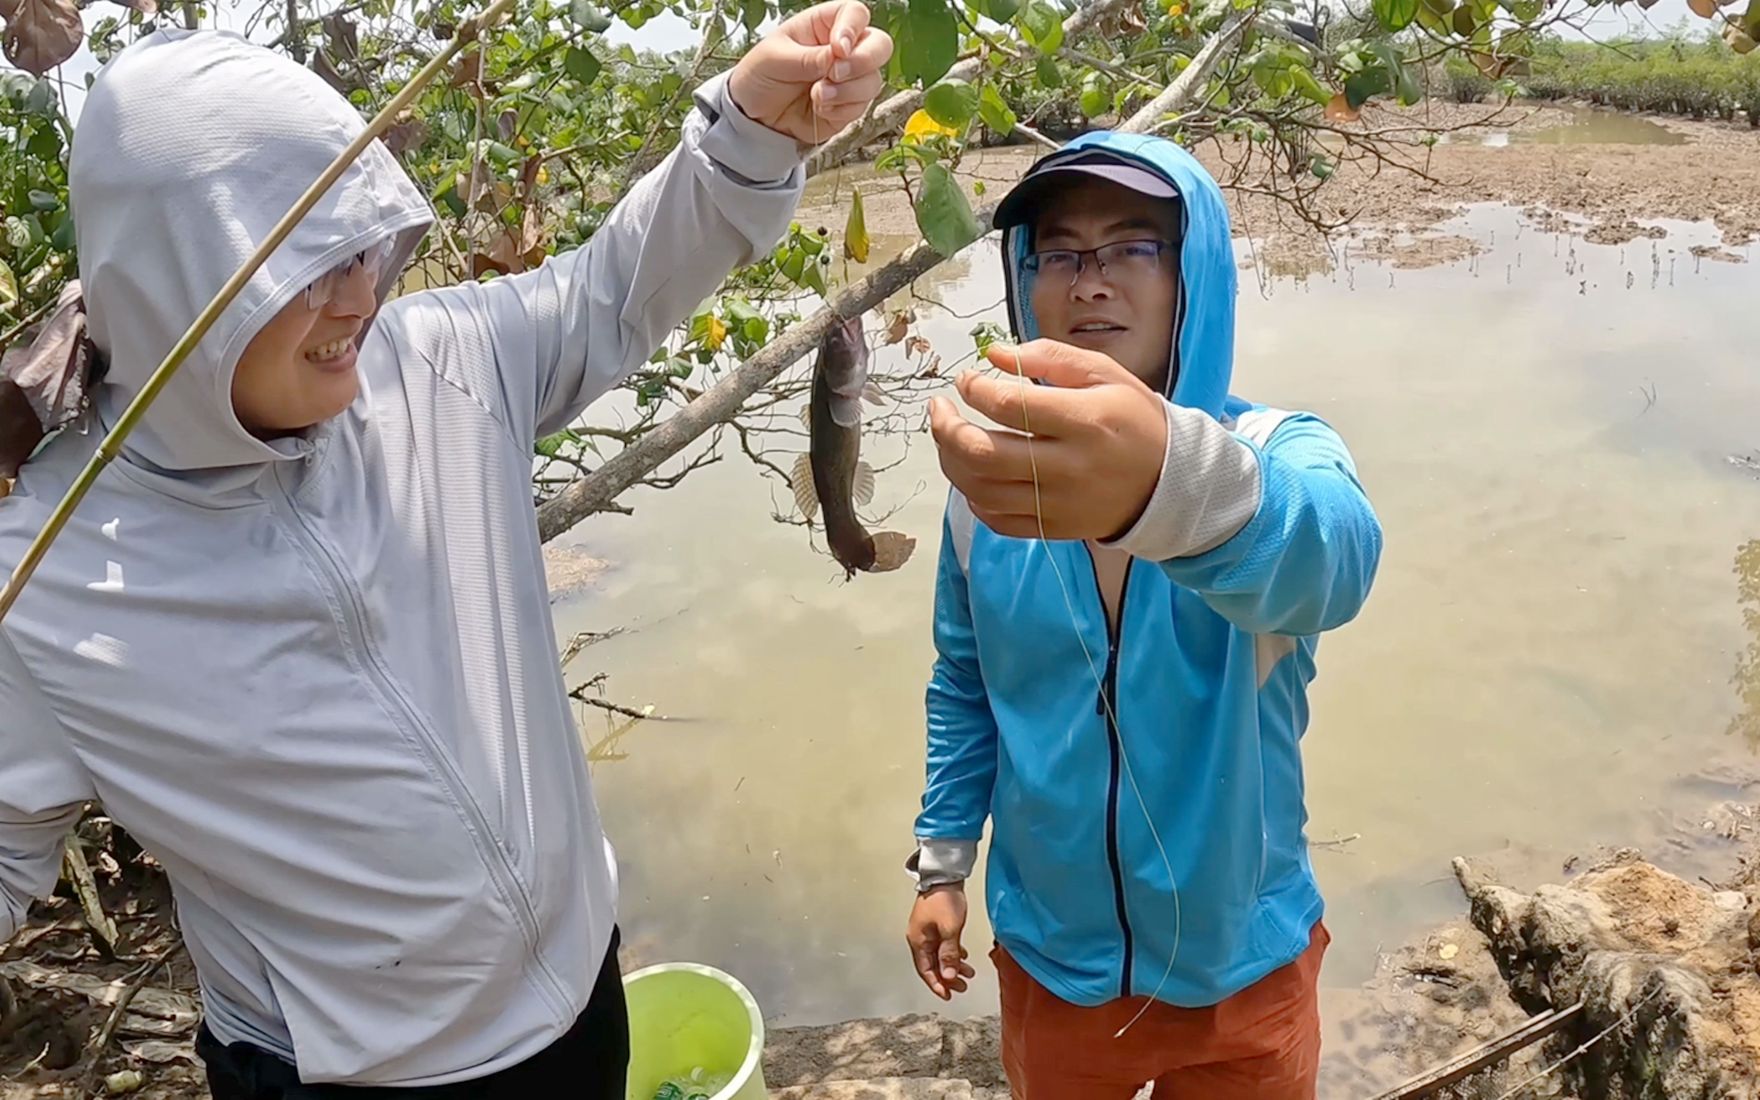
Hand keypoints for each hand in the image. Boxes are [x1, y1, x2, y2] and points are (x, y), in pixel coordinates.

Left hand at [726, 0, 892, 143]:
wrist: (754, 116)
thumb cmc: (759, 76)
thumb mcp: (774, 60)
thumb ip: (807, 58)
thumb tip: (837, 58)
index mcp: (823, 26)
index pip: (855, 14)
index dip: (853, 29)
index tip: (838, 49)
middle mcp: (842, 50)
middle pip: (880, 45)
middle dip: (863, 61)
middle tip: (835, 73)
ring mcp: (848, 78)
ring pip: (873, 80)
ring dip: (847, 91)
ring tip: (817, 95)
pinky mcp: (848, 105)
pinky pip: (862, 107)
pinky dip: (841, 110)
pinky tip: (819, 108)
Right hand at [907, 884, 974, 1000]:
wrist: (944, 876)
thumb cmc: (944, 899)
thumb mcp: (950, 930)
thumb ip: (949, 954)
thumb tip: (948, 976)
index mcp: (918, 941)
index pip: (925, 970)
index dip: (937, 985)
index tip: (947, 995)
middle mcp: (919, 938)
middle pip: (932, 965)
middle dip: (947, 978)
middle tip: (962, 987)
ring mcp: (926, 931)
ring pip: (939, 955)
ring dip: (952, 966)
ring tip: (968, 973)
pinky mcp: (934, 924)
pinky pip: (942, 945)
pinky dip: (952, 953)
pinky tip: (962, 955)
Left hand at [928, 340, 1168, 541]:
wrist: (1170, 482)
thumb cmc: (1134, 419)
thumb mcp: (1104, 373)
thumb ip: (1048, 357)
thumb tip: (992, 355)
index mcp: (1084, 421)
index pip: (1009, 406)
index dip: (975, 390)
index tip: (967, 380)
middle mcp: (1068, 467)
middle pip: (983, 453)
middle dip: (947, 428)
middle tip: (939, 409)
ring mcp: (1057, 504)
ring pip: (981, 489)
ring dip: (951, 461)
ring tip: (948, 437)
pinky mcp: (1052, 528)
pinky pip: (996, 519)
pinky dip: (972, 495)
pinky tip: (970, 473)